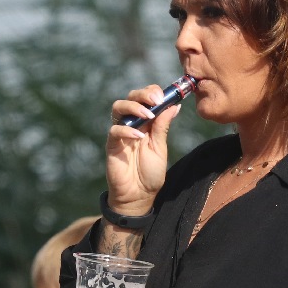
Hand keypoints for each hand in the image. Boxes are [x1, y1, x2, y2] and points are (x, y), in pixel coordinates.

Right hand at [105, 83, 184, 215]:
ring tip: (148, 115)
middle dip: (143, 94)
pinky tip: (139, 136)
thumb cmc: (150, 173)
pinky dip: (127, 129)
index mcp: (146, 122)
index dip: (153, 92)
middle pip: (130, 97)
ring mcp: (120, 132)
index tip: (165, 95)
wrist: (139, 196)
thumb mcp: (160, 147)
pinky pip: (114, 130)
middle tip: (156, 100)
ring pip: (118, 107)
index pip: (145, 97)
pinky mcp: (112, 144)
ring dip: (134, 107)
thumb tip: (175, 105)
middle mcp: (132, 123)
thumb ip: (163, 126)